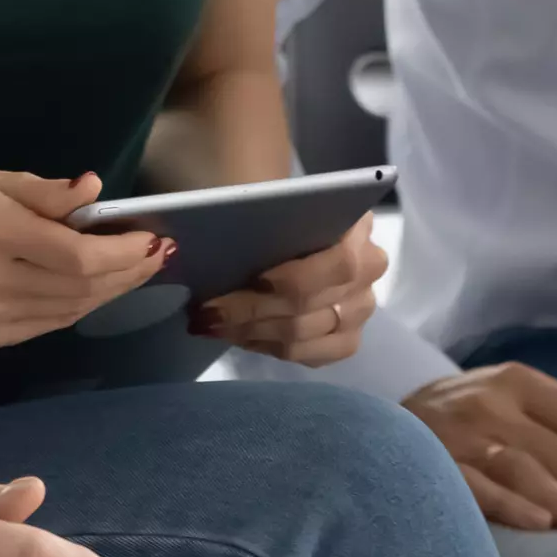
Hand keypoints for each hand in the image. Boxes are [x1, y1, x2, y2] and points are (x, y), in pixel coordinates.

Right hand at [0, 169, 166, 346]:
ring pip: (71, 310)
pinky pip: (51, 324)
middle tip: (158, 255)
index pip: (75, 256)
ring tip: (138, 269)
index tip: (152, 239)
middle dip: (127, 272)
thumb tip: (94, 189)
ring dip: (112, 291)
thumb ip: (47, 192)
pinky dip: (82, 305)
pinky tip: (101, 287)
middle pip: (80, 288)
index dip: (121, 253)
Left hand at [192, 213, 387, 363]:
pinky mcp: (348, 339)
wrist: (296, 228)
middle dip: (249, 310)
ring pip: (302, 335)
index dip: (291, 278)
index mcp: (358, 226)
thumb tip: (186, 242)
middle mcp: (370, 268)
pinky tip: (241, 337)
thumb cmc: (278, 212)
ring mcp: (362, 308)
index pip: (337, 264)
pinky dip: (269, 348)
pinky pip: (309, 356)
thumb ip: (243, 214)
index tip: (249, 279)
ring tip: (212, 326)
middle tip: (206, 311)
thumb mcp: (264, 200)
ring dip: (251, 332)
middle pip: (308, 304)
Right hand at [406, 363, 556, 542]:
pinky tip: (542, 528)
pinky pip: (478, 488)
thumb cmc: (464, 417)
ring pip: (527, 469)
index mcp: (520, 382)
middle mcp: (492, 401)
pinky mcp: (431, 464)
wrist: (377, 430)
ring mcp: (459, 433)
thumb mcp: (516, 397)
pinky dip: (512, 506)